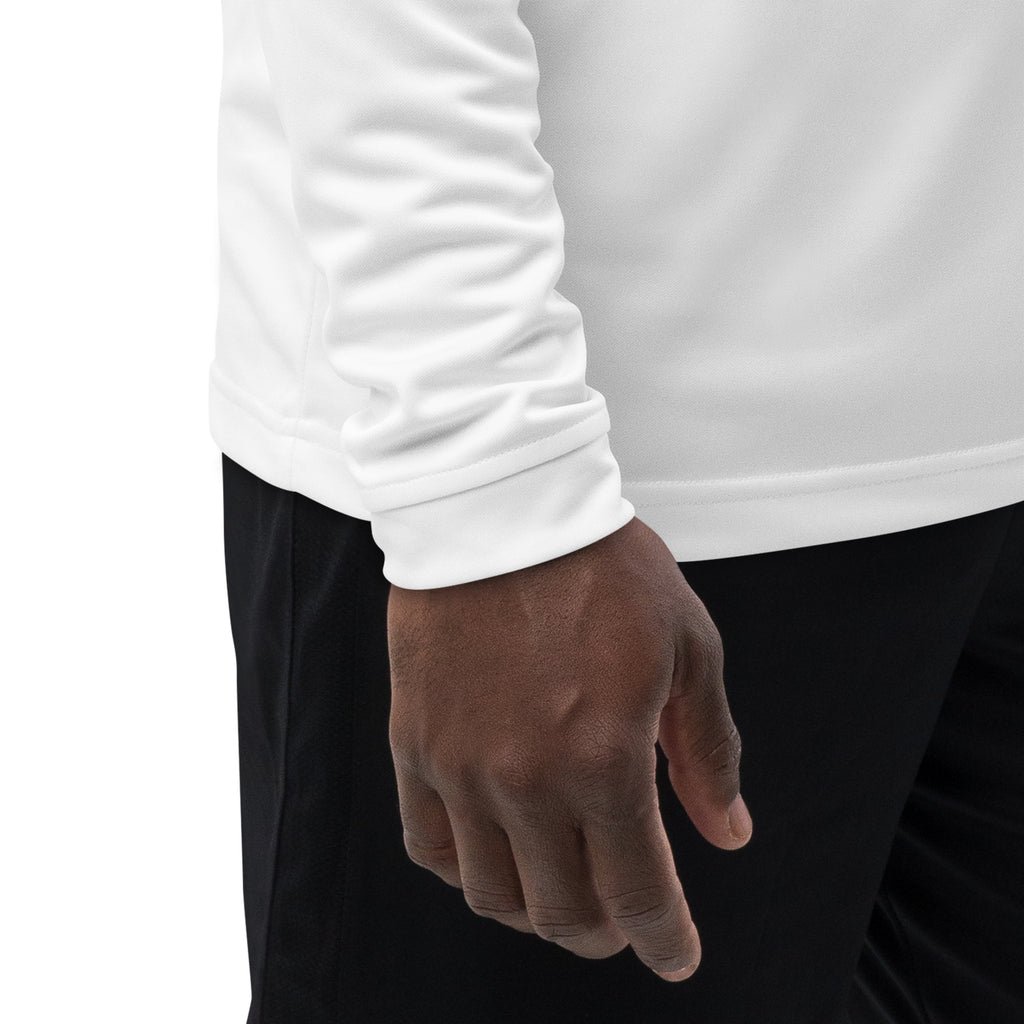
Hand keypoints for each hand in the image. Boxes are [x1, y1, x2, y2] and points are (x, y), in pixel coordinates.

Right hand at [386, 515, 751, 981]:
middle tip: (625, 918)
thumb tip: (730, 834)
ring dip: (536, 911)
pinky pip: (430, 845)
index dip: (665, 940)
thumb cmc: (601, 568)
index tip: (676, 953)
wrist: (501, 509)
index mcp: (604, 759)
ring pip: (493, 894)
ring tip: (561, 888)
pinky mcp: (415, 745)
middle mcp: (525, 781)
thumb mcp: (687, 649)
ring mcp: (460, 767)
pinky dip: (466, 870)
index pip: (638, 895)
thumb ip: (707, 752)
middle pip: (563, 912)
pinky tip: (495, 851)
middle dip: (606, 933)